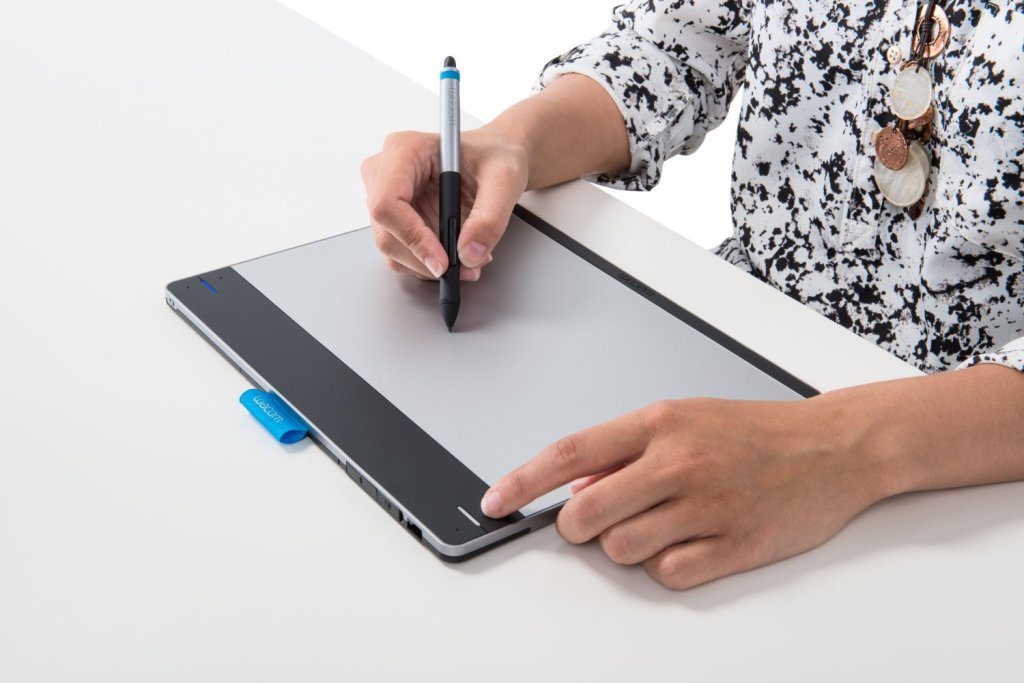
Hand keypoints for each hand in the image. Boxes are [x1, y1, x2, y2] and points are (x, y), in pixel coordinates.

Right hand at [360, 128, 528, 280]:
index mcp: (404, 150)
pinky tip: (456, 253)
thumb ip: (489, 218)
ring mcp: (385, 196)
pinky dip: (428, 263)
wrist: (496, 157)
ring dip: (428, 265)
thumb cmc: (495, 155)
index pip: (388, 203)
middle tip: (464, 267)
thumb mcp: (504, 180)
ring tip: (469, 259)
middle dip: (425, 259)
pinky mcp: (395, 218)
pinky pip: (401, 252)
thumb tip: (468, 254)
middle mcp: (385, 171)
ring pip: (392, 248)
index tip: (442, 260)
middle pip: (386, 232)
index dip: (412, 237)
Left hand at [479, 397, 890, 589]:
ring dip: (626, 545)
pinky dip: (665, 565)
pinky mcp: (733, 547)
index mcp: (659, 424)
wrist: (833, 447)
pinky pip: (666, 574)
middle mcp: (678, 463)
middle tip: (598, 518)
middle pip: (586, 515)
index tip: (496, 501)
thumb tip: (577, 488)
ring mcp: (706, 507)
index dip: (523, 481)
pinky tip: (689, 541)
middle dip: (578, 525)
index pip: (569, 453)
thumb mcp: (684, 419)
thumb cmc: (755, 431)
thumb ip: (626, 452)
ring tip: (662, 522)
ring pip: (621, 550)